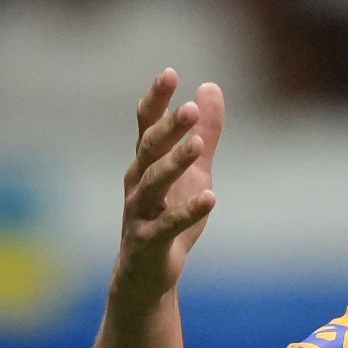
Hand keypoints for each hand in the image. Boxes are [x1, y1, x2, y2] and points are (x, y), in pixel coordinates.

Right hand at [113, 69, 224, 305]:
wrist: (148, 274)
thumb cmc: (169, 216)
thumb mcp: (196, 171)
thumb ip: (206, 133)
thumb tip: (210, 87)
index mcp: (146, 163)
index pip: (147, 125)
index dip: (156, 100)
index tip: (170, 73)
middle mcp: (137, 183)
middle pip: (148, 149)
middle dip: (167, 128)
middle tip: (189, 109)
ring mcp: (139, 212)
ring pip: (153, 184)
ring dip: (175, 163)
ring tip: (199, 145)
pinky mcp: (148, 241)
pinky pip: (167, 224)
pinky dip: (187, 211)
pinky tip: (210, 198)